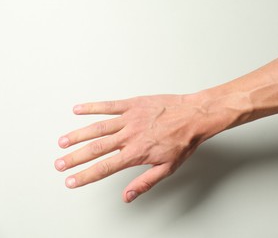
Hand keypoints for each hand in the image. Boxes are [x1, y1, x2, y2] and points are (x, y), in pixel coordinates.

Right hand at [55, 94, 215, 202]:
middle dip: (74, 158)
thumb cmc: (183, 141)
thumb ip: (145, 182)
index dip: (85, 176)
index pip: (105, 168)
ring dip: (78, 135)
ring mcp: (130, 118)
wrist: (194, 116)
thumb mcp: (167, 167)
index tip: (71, 180)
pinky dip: (92, 107)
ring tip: (63, 141)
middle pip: (96, 149)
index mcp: (136, 153)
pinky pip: (109, 105)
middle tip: (60, 163)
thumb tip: (127, 196)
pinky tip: (78, 110)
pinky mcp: (133, 104)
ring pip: (98, 128)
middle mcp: (129, 136)